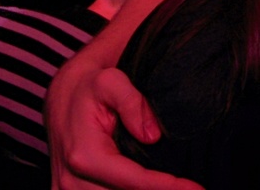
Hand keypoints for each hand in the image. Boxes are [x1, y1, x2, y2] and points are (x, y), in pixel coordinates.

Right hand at [46, 65, 202, 189]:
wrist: (62, 97)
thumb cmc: (89, 87)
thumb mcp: (110, 81)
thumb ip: (132, 103)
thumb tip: (153, 136)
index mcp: (84, 155)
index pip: (134, 182)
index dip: (167, 187)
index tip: (197, 189)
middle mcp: (72, 181)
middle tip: (192, 188)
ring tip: (178, 187)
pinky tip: (153, 188)